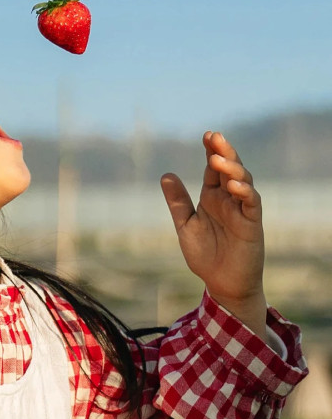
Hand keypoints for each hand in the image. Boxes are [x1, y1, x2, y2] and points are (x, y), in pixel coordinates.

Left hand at [160, 131, 266, 340]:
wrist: (221, 284)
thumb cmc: (205, 255)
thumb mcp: (186, 225)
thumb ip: (178, 202)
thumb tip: (166, 174)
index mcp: (212, 197)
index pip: (213, 169)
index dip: (211, 151)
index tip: (206, 135)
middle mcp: (228, 199)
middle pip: (229, 168)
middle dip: (224, 151)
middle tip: (214, 136)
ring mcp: (242, 209)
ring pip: (243, 180)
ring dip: (232, 168)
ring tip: (217, 159)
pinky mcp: (252, 223)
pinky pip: (251, 202)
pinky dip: (244, 191)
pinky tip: (233, 184)